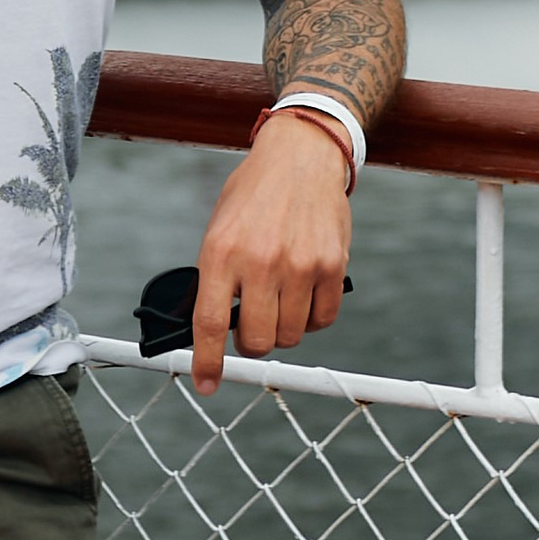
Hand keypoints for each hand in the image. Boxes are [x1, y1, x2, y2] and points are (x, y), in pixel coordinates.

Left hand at [188, 116, 353, 395]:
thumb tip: (210, 332)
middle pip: (257, 340)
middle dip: (252, 344)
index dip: (207, 362)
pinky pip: (322, 320)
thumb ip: (216, 279)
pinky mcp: (331, 265)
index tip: (207, 384)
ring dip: (283, 328)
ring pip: (290, 335)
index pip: (210, 323)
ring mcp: (299, 264)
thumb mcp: (220, 229)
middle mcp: (260, 260)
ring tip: (280, 297)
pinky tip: (304, 292)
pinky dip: (312, 317)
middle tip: (252, 325)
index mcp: (221, 251)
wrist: (300, 155)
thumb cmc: (254, 195)